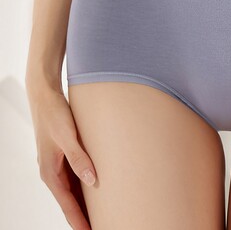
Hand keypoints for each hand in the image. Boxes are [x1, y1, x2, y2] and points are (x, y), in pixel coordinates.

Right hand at [25, 83, 96, 229]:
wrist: (45, 96)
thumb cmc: (54, 114)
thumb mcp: (67, 135)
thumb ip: (79, 157)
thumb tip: (92, 180)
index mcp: (50, 173)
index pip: (68, 205)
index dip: (80, 222)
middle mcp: (53, 172)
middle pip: (71, 202)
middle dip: (85, 217)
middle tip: (103, 225)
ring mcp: (59, 164)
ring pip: (74, 190)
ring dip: (86, 202)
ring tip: (103, 213)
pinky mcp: (65, 155)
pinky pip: (76, 177)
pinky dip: (86, 186)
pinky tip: (99, 187)